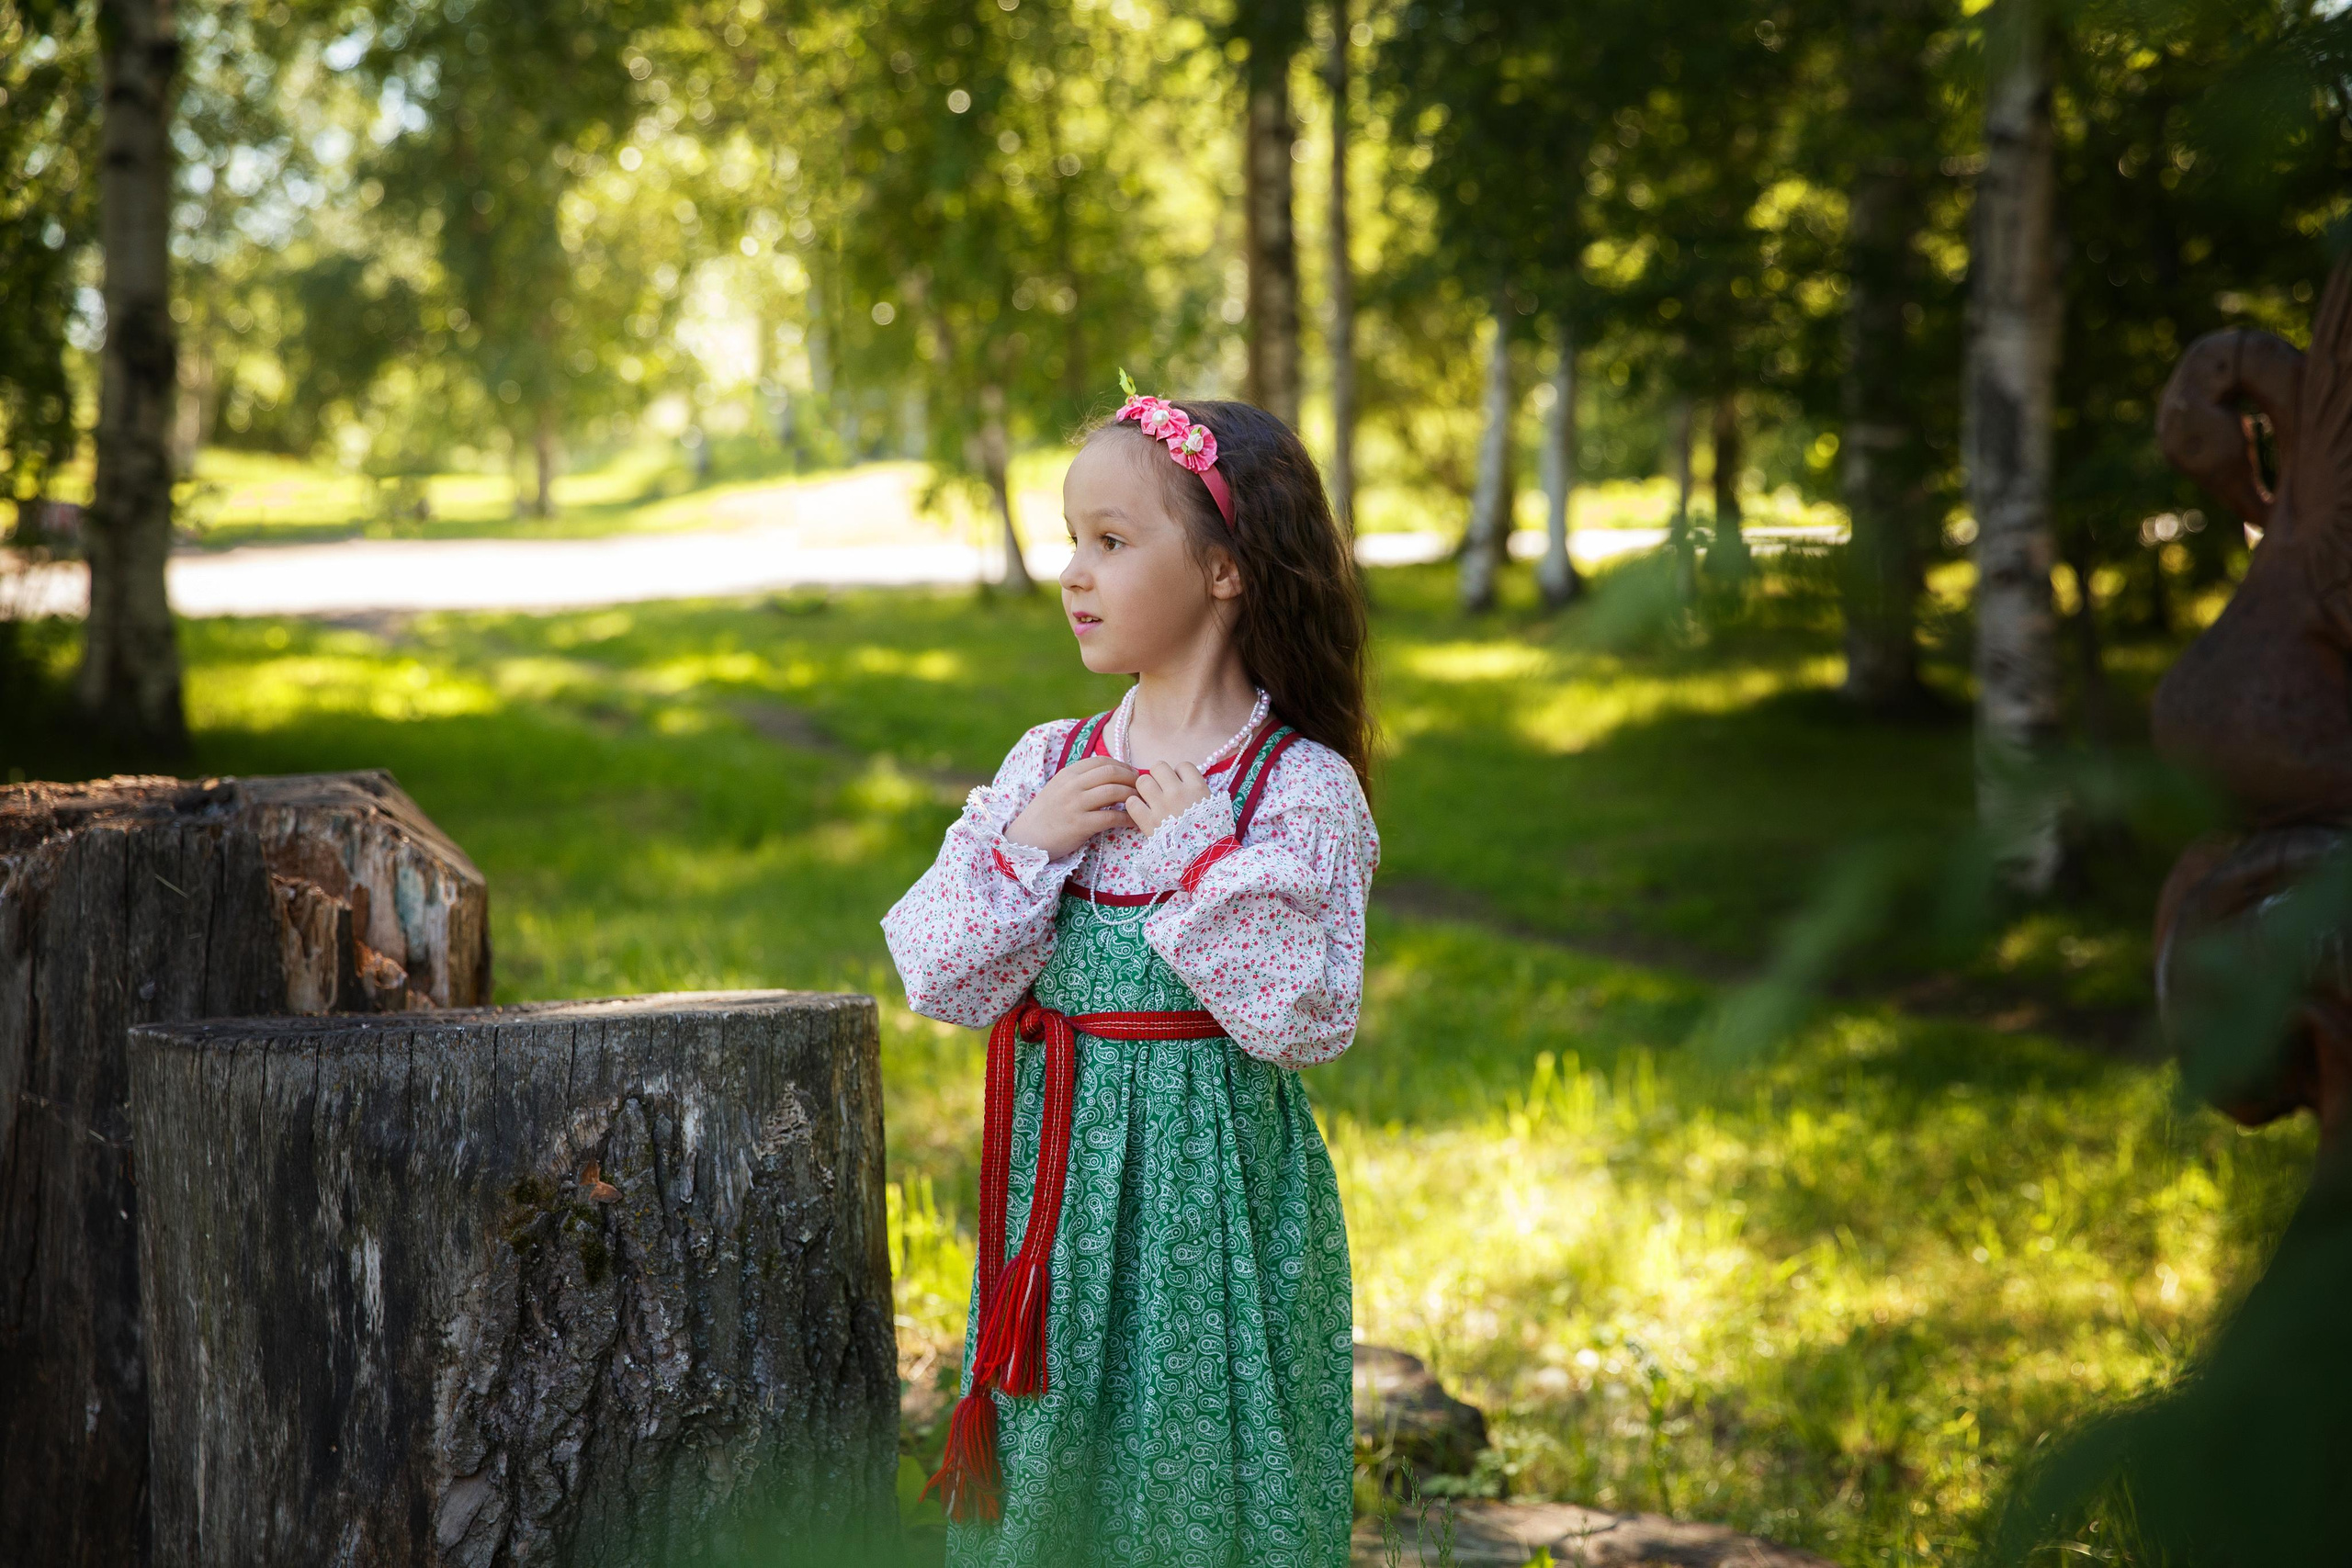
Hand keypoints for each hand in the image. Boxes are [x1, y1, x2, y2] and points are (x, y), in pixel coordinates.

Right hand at [1003, 755, 1139, 858]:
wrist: (1027, 837)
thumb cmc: (1046, 814)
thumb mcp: (1058, 788)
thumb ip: (1079, 779)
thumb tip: (1108, 774)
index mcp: (1068, 774)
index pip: (1101, 761)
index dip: (1122, 765)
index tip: (1132, 774)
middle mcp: (1072, 785)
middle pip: (1111, 772)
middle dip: (1131, 777)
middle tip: (1141, 786)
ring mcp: (1075, 804)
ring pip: (1113, 791)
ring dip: (1132, 795)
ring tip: (1140, 802)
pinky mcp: (1080, 825)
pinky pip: (1111, 817)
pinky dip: (1127, 818)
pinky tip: (1133, 822)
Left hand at [1125, 760, 1211, 836]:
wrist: (1206, 861)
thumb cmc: (1214, 836)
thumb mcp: (1217, 808)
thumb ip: (1202, 792)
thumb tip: (1190, 784)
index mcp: (1198, 788)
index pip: (1182, 765)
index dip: (1179, 774)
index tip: (1179, 785)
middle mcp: (1178, 793)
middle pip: (1158, 767)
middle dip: (1158, 777)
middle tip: (1160, 790)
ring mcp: (1162, 806)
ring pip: (1142, 781)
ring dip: (1144, 790)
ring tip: (1149, 801)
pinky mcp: (1148, 822)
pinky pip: (1132, 802)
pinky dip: (1134, 806)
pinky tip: (1141, 813)